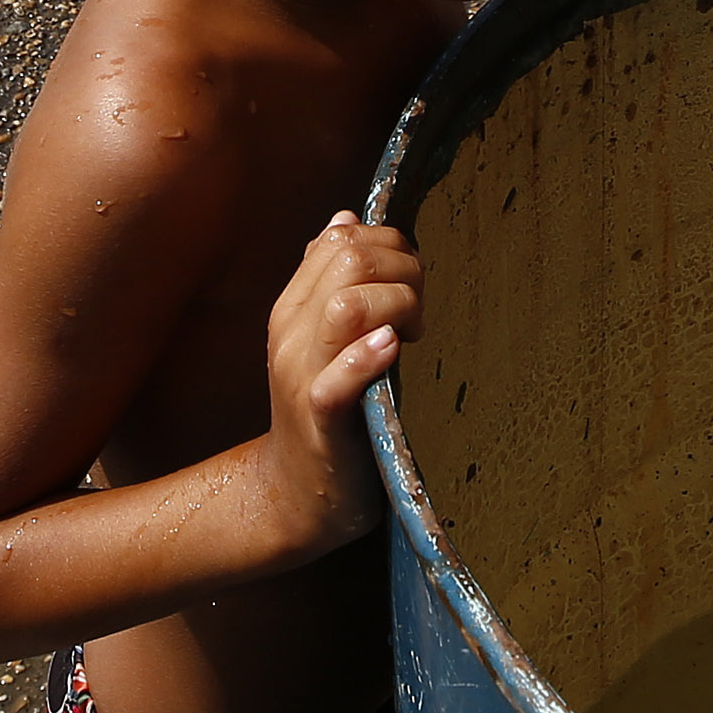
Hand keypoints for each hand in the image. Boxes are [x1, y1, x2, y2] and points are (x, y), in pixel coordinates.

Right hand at [262, 212, 421, 557]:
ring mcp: (303, 377)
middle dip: (402, 270)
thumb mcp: (325, 337)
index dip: (390, 245)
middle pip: (347, 261)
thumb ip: (332, 281)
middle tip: (419, 311)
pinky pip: (337, 381)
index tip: (412, 281)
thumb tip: (345, 220)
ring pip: (345, 306)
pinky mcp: (320, 421)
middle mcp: (292, 335)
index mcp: (294, 309)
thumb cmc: (329, 411)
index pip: (340, 241)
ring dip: (395, 305)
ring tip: (411, 332)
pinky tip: (392, 348)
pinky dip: (366, 357)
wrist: (294, 493)